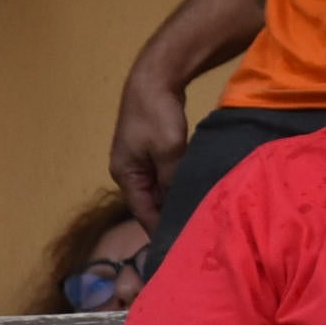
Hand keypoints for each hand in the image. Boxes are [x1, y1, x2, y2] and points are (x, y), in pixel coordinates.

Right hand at [109, 71, 188, 230]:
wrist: (155, 78)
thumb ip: (172, 178)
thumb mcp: (168, 150)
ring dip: (177, 198)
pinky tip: (198, 189)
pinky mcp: (155, 149)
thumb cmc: (156, 114)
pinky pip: (167, 174)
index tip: (179, 246)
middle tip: (196, 233)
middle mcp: (130, 171)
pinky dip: (180, 182)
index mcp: (126, 175)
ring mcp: (141, 160)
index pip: (143, 212)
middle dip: (170, 215)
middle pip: (151, 202)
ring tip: (200, 214)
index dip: (160, 229)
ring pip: (161, 188)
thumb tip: (179, 202)